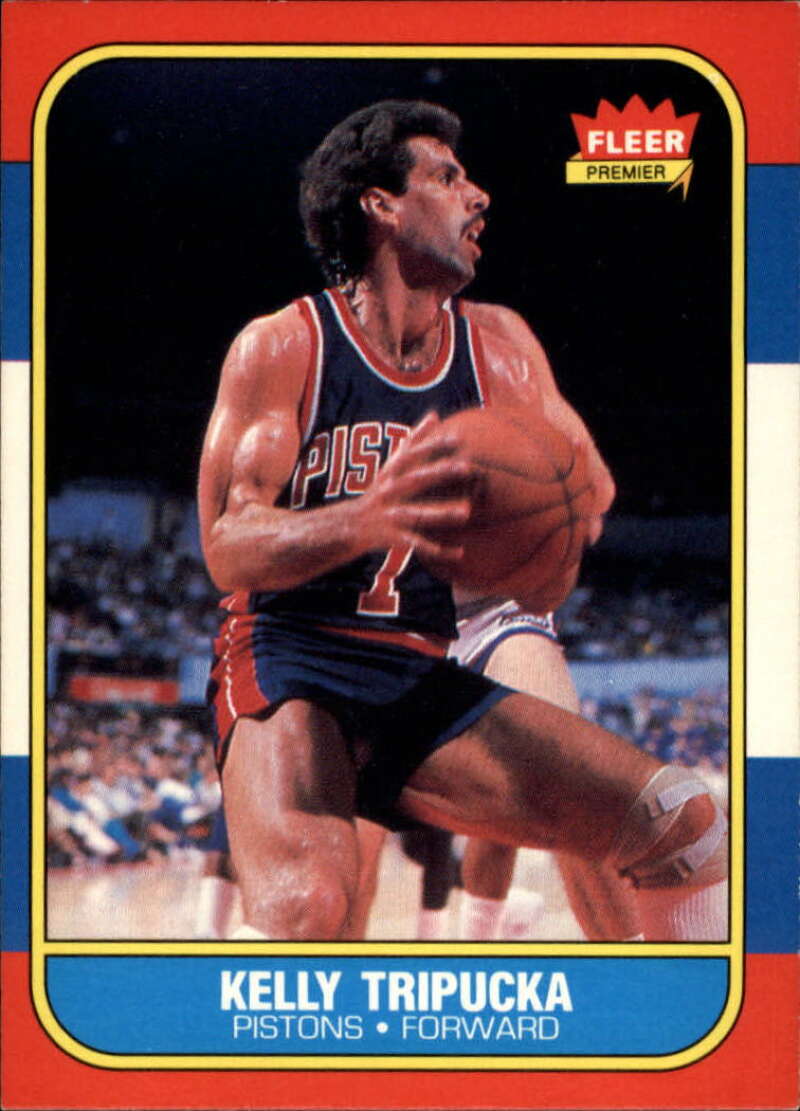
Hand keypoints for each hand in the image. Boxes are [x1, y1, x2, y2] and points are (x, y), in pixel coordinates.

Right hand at [353, 412, 474, 565]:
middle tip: (466, 467)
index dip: (433, 445)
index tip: (458, 437)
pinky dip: (438, 550)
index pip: (412, 455)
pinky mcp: (393, 537)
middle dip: (439, 473)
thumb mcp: (392, 465)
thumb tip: (434, 415)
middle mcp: (389, 491)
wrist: (349, 525)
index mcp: (391, 473)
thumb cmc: (379, 491)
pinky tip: (460, 552)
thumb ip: (414, 441)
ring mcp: (390, 515)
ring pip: (417, 513)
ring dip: (441, 512)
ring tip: (467, 511)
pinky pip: (418, 545)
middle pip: (415, 479)